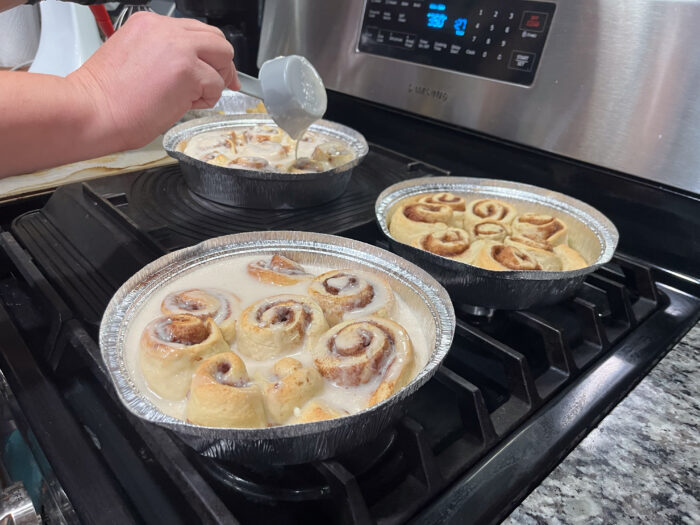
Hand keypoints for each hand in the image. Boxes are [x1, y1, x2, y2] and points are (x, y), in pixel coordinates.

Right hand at [67, 12, 239, 150]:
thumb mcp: (136, 59)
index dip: (208, 54)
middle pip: (216, 39)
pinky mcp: (188, 71)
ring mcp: (179, 48)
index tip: (212, 70)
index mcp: (150, 24)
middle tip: (217, 85)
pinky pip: (216, 85)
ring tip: (189, 99)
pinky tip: (183, 105)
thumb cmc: (108, 96)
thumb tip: (194, 67)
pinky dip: (207, 99)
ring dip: (214, 82)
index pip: (195, 31)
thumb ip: (165, 55)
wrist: (93, 110)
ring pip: (222, 57)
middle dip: (221, 64)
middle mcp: (165, 30)